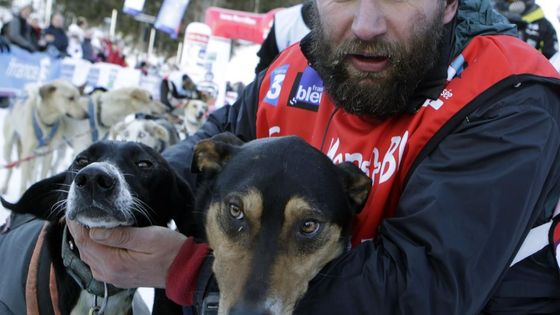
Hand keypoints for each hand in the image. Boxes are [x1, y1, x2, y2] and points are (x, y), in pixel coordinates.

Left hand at [67, 220, 186, 287]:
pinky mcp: (119, 277)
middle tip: (77, 212)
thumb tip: (95, 232)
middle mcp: (110, 273)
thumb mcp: (149, 237)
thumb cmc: (171, 251)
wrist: (184, 270)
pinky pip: (97, 264)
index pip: (85, 242)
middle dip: (78, 231)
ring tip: (84, 223)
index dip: (77, 225)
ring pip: (88, 257)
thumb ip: (121, 235)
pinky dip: (92, 250)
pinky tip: (96, 239)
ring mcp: (114, 277)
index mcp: (115, 262)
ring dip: (84, 240)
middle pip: (83, 250)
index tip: (73, 210)